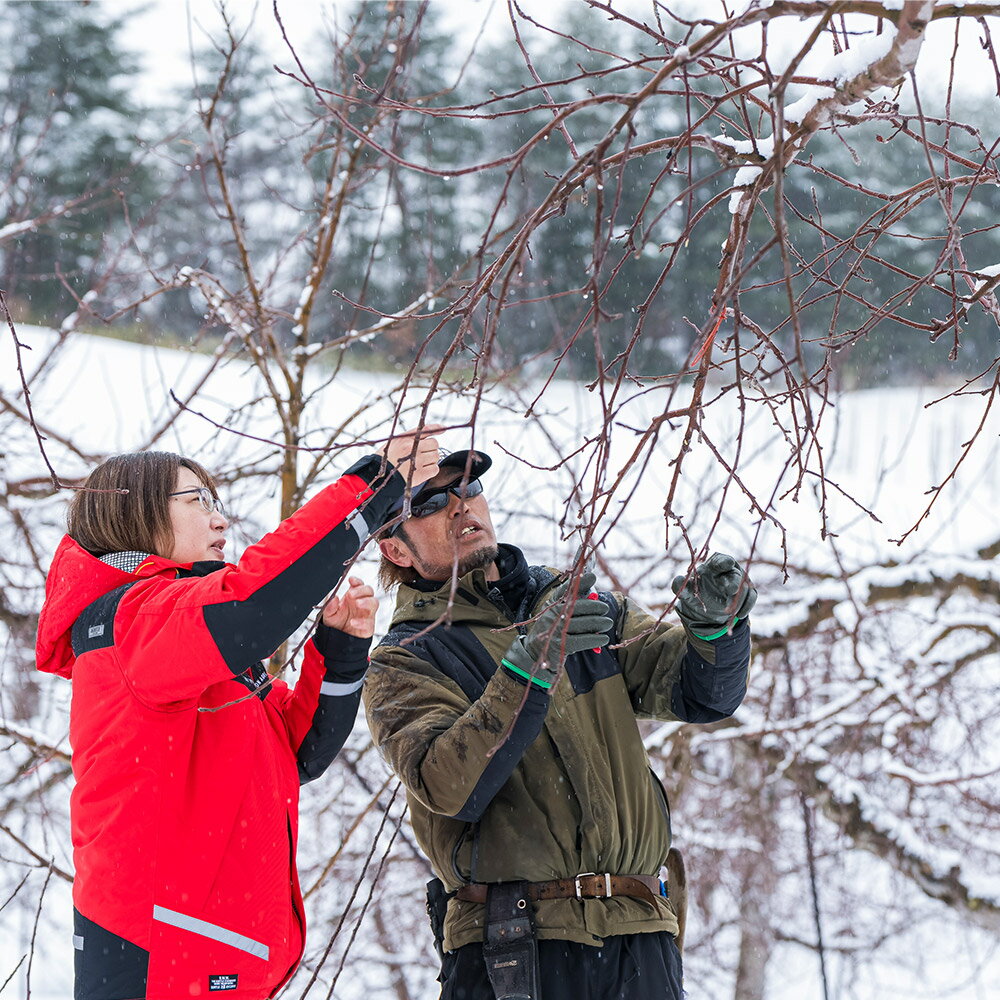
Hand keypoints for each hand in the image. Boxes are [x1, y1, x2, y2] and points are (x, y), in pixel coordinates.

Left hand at [322, 576, 377, 637]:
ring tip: (358, 604)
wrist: (337, 640)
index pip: (358, 585)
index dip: (357, 581)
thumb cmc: (335, 625)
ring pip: (374, 603)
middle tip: (352, 594)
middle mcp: (361, 604)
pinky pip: (370, 622)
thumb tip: (333, 598)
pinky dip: (362, 622)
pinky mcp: (368, 626)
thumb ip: (329, 606)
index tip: (351, 580)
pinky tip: (353, 622)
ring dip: (366, 602)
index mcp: (352, 597)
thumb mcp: (327, 615)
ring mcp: (366, 614)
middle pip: (369, 591)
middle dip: (362, 590)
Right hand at [381, 425, 443, 489]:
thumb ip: (408, 438)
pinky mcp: (420, 473)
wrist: (376, 476)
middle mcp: (412, 447)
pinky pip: (435, 469)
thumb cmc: (385, 460)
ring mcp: (417, 460)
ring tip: (420, 464)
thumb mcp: (393, 443)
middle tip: (423, 455)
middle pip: (435, 443)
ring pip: (436, 456)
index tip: (443, 428)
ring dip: (431, 460)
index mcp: (405, 438)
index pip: (425, 429)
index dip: (437, 428)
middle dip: (431, 449)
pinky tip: (422, 472)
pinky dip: (431, 470)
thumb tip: (425, 433)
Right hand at [502, 571, 611, 688]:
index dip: (580, 582)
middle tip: (605, 608)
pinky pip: (582, 640)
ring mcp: (555, 630)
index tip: (593, 577)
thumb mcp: (559, 614)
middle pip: (577, 606)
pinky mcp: (560, 645)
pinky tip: (604, 638)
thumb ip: (575, 604)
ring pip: (582, 623)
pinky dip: (595, 639)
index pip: (566, 590)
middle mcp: (552, 614)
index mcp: (552, 603)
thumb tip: (594, 596)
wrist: (536, 651)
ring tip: (608, 623)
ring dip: (599, 623)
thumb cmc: (554, 629)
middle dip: (594, 606)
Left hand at [671, 553, 755, 639]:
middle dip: (734, 581)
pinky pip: (751, 597)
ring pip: (744, 587)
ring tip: (732, 610)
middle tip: (731, 590)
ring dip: (739, 598)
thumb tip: (678, 581)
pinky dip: (746, 606)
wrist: (708, 608)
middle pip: (735, 574)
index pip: (721, 560)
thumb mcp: (687, 591)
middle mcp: (729, 571)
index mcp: (714, 566)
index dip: (724, 561)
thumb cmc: (698, 592)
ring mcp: (740, 582)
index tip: (727, 563)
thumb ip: (681, 587)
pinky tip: (739, 615)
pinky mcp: (747, 593)